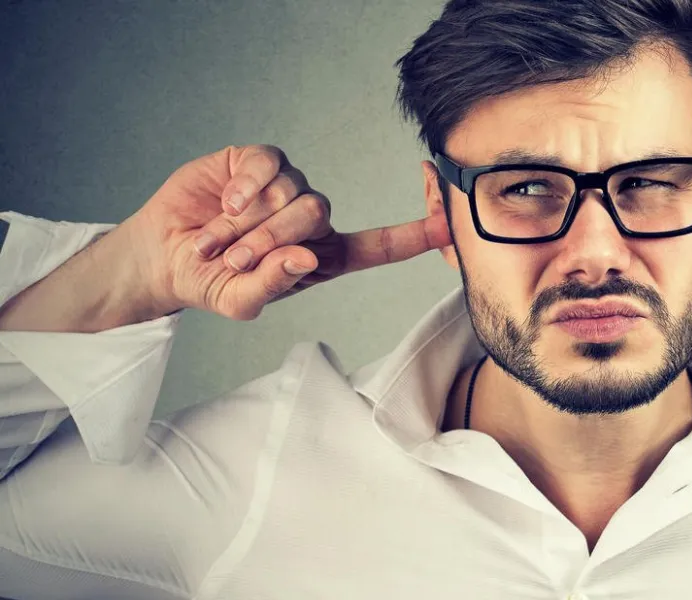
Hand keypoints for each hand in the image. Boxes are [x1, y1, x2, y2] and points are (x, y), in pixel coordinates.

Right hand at [109, 144, 450, 319]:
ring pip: (290, 191)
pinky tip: (223, 203)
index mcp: (323, 256)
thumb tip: (305, 258)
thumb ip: (271, 284)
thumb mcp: (239, 300)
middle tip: (235, 258)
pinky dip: (243, 187)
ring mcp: (285, 186)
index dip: (416, 233)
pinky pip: (266, 165)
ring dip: (248, 222)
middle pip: (318, 213)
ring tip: (218, 241)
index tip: (449, 222)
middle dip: (270, 240)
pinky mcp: (254, 162)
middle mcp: (312, 218)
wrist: (163, 256)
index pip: (380, 244)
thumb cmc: (211, 281)